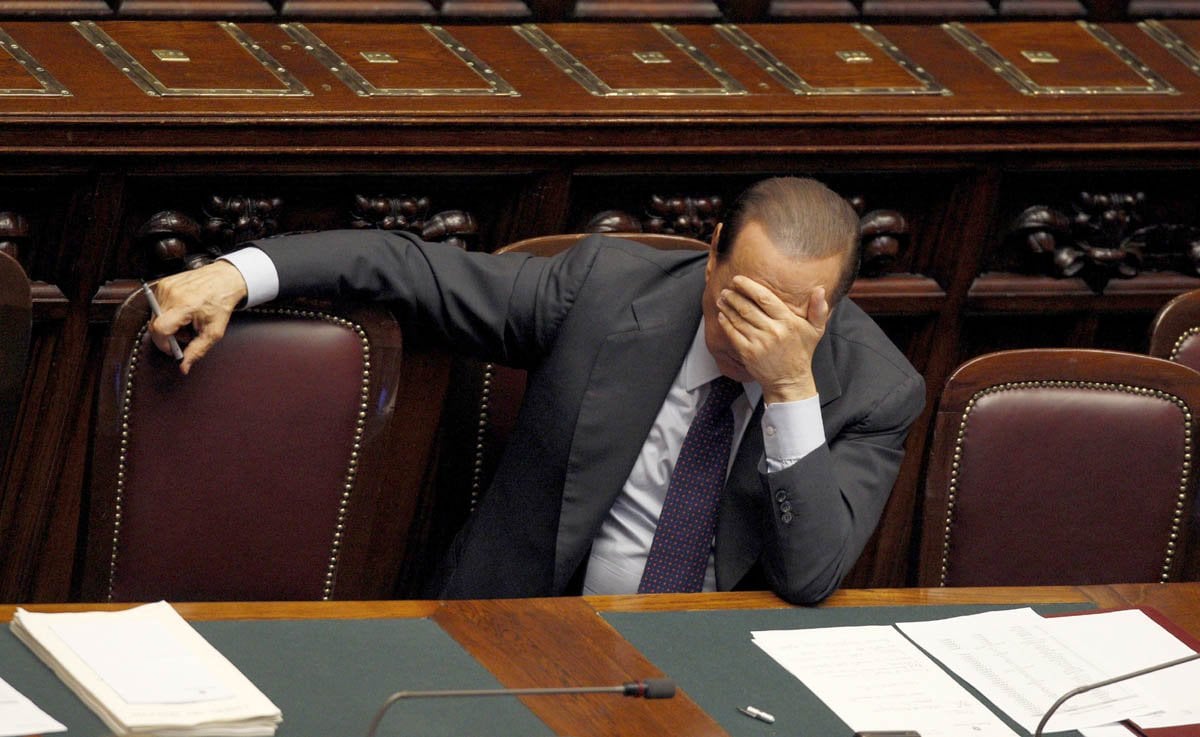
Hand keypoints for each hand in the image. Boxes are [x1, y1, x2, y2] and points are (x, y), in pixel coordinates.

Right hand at [148, 261, 246, 373]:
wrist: (224, 279)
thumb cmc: (221, 304)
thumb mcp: (214, 332)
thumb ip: (197, 351)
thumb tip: (183, 367)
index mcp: (185, 306)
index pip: (159, 329)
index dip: (163, 343)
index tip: (173, 349)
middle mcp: (172, 294)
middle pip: (156, 325)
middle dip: (169, 336)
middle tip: (186, 334)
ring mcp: (166, 287)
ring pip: (155, 316)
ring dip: (168, 324)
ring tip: (186, 321)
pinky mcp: (163, 283)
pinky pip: (157, 305)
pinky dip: (168, 312)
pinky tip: (182, 311)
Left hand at [716, 275, 829, 403]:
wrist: (789, 380)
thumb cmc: (801, 353)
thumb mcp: (815, 331)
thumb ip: (818, 309)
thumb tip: (820, 289)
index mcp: (788, 322)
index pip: (765, 298)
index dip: (749, 287)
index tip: (738, 279)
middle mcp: (773, 331)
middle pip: (748, 307)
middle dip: (734, 296)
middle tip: (726, 289)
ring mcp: (759, 343)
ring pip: (738, 319)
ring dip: (727, 307)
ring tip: (722, 298)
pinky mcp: (748, 353)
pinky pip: (733, 334)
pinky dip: (725, 323)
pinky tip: (722, 315)